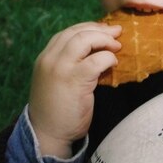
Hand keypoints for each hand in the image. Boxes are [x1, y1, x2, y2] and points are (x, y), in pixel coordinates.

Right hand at [28, 21, 120, 157]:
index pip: (68, 33)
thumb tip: (98, 51)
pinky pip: (96, 60)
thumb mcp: (59, 81)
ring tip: (117, 47)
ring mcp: (60, 68)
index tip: (105, 31)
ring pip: (84, 39)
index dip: (89, 28)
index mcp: (45, 58)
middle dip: (100, 30)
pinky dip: (108, 58)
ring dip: (105, 40)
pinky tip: (113, 64)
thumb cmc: (57, 111)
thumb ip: (71, 65)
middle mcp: (50, 59)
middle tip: (117, 34)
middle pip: (77, 32)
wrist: (47, 134)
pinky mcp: (74, 79)